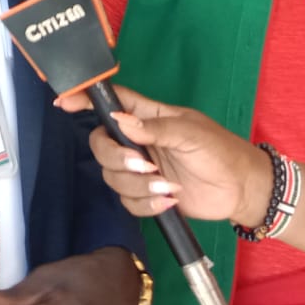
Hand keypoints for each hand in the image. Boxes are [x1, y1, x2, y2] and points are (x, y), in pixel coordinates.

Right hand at [56, 84, 271, 228]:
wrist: (241, 190)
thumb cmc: (220, 150)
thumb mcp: (190, 132)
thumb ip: (154, 128)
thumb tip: (119, 121)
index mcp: (147, 117)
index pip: (110, 103)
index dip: (85, 99)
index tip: (63, 102)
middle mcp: (137, 142)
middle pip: (101, 145)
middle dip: (116, 158)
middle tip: (145, 166)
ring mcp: (141, 170)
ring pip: (112, 177)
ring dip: (137, 186)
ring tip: (168, 187)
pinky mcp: (147, 196)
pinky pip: (127, 202)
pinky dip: (146, 205)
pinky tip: (169, 202)